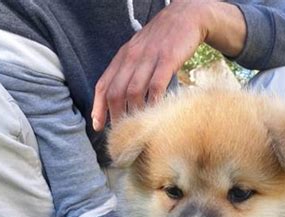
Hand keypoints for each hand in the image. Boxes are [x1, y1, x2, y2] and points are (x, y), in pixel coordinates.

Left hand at [91, 0, 245, 130]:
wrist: (186, 16)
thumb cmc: (163, 40)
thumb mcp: (141, 52)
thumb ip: (130, 73)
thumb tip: (123, 100)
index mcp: (123, 57)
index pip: (104, 84)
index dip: (98, 107)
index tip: (97, 126)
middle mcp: (132, 57)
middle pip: (116, 91)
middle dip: (115, 115)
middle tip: (121, 133)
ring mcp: (149, 57)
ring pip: (134, 90)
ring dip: (133, 112)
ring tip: (136, 128)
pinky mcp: (168, 59)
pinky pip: (156, 84)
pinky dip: (153, 101)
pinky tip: (154, 114)